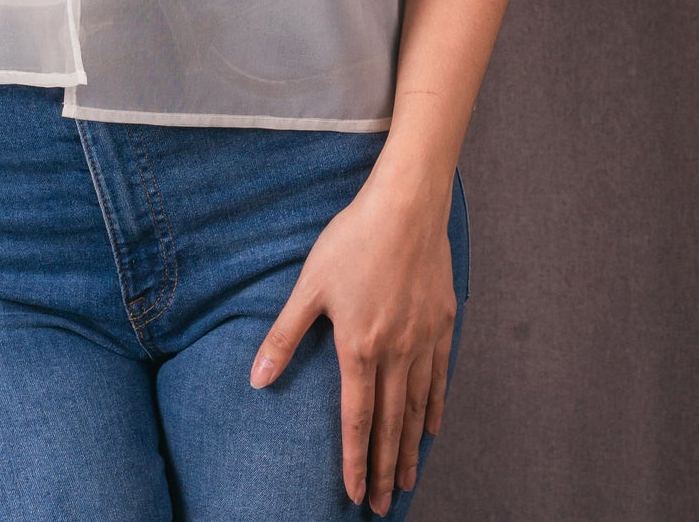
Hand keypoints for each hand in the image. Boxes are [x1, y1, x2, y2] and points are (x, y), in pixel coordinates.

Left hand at [249, 177, 456, 514]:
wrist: (406, 207)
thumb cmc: (352, 240)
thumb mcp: (310, 285)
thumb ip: (285, 336)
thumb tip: (256, 377)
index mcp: (358, 347)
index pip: (357, 420)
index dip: (355, 461)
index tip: (355, 496)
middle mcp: (395, 352)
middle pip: (391, 425)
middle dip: (386, 470)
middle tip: (385, 506)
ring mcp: (422, 340)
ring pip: (417, 408)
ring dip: (412, 448)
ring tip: (409, 480)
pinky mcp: (442, 323)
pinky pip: (440, 377)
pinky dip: (436, 407)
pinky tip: (433, 428)